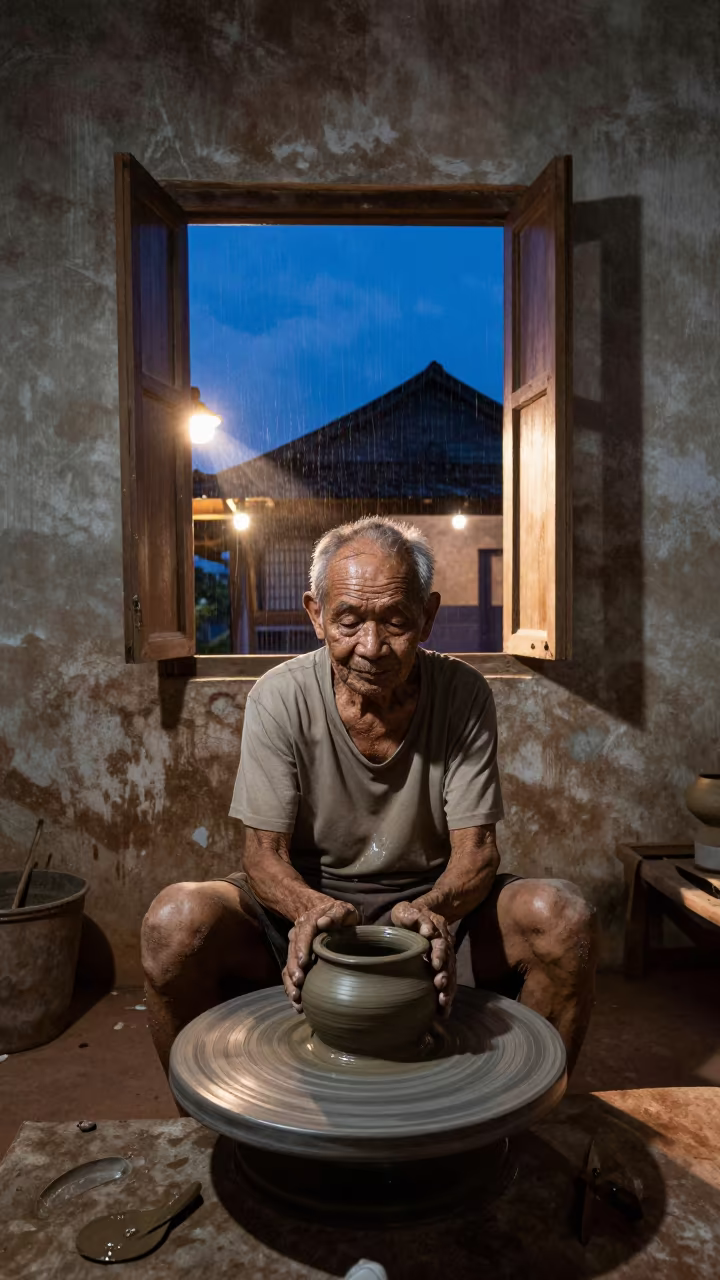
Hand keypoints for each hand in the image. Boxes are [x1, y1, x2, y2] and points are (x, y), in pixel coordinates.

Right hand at [282, 897, 359, 1012]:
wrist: (326, 914)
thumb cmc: (339, 915)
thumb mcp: (343, 910)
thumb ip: (336, 914)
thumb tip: (323, 922)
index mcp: (308, 923)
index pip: (303, 934)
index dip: (301, 948)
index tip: (303, 962)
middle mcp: (297, 936)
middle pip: (292, 953)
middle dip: (294, 969)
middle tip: (299, 983)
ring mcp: (295, 949)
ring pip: (288, 967)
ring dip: (290, 983)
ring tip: (296, 999)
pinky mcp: (296, 961)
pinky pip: (290, 975)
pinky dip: (291, 989)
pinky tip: (297, 1004)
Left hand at [390, 901, 456, 1015]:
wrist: (420, 916)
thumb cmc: (409, 915)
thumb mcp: (408, 910)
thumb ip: (415, 917)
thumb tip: (427, 931)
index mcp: (436, 932)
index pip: (441, 943)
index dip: (440, 954)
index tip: (436, 964)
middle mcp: (444, 946)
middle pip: (448, 962)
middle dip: (446, 975)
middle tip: (440, 986)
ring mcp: (445, 959)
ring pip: (450, 975)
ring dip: (448, 990)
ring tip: (444, 1003)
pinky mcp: (442, 970)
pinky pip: (447, 984)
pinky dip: (447, 997)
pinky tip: (444, 1012)